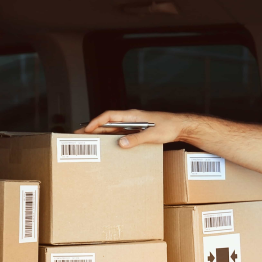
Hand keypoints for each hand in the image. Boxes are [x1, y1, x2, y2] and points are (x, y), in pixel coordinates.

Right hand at [76, 109, 192, 147]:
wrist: (181, 127)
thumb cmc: (169, 127)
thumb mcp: (152, 134)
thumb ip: (137, 139)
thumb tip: (121, 143)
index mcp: (132, 115)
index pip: (109, 116)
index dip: (96, 122)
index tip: (87, 130)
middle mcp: (131, 119)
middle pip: (108, 122)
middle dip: (93, 129)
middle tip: (80, 136)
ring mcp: (134, 125)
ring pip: (114, 129)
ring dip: (102, 135)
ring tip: (90, 141)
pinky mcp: (138, 131)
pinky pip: (122, 134)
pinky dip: (113, 139)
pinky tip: (109, 146)